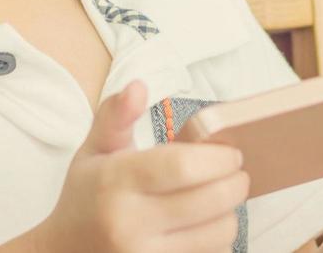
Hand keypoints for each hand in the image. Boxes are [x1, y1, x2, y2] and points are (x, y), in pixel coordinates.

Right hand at [33, 80, 249, 252]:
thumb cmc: (85, 196)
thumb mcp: (93, 149)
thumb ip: (116, 114)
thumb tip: (138, 86)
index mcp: (115, 181)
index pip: (181, 166)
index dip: (217, 157)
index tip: (230, 152)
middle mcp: (130, 223)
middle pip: (209, 200)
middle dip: (235, 182)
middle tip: (237, 172)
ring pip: (217, 233)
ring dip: (230, 212)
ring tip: (220, 198)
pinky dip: (217, 240)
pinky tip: (206, 225)